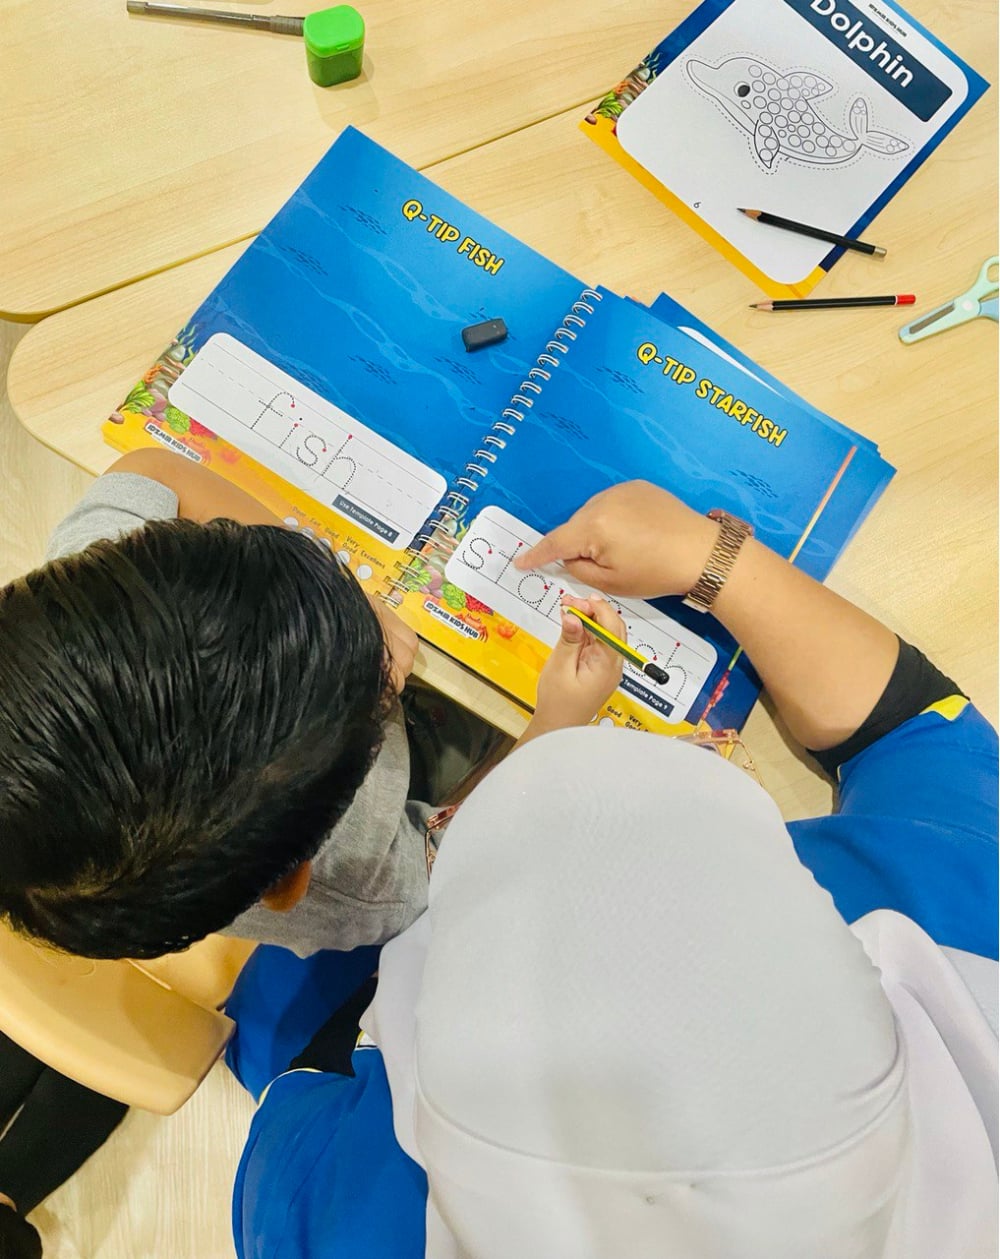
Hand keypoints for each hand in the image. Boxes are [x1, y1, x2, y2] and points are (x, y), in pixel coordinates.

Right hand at [515, 481, 717, 598]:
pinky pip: (612, 504)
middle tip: (603, 567)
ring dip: (597, 532)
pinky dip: (614, 519)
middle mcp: (601, 502)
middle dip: (579, 546)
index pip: (554, 542)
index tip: (520, 562)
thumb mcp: (611, 583)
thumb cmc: (656, 572)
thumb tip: (568, 557)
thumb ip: (579, 569)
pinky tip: (635, 535)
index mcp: (592, 527)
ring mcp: (620, 490)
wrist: (702, 553)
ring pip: (593, 515)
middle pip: (575, 527)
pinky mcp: (638, 486)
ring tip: (625, 551)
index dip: (536, 555)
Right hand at [528, 596, 625, 735]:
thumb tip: (573, 616)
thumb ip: (569, 640)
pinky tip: (573, 625)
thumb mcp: (559, 667)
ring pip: (606, 633)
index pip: (612, 628)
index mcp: (607, 665)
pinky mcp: (601, 668)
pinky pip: (599, 643)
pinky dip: (587, 631)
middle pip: (613, 628)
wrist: (558, 727)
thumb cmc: (558, 703)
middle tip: (571, 603)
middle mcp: (613, 665)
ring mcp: (609, 667)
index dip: (598, 609)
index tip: (579, 601)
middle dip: (594, 610)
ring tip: (569, 610)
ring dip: (590, 619)